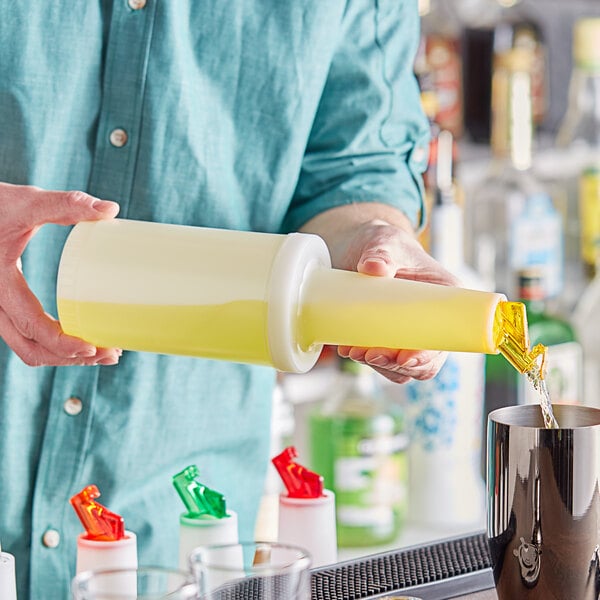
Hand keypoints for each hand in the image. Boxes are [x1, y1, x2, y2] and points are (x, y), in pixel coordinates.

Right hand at [0, 182, 121, 365]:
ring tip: (106, 352)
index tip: (93, 347)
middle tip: (111, 353)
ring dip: (65, 356)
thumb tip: (110, 208)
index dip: (62, 342)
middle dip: (71, 357)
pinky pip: (29, 336)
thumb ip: (65, 204)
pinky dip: (55, 345)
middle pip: (31, 348)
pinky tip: (83, 341)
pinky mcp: (8, 305)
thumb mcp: (26, 203)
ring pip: (28, 347)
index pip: (30, 325)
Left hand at [334, 219, 460, 383]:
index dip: (430, 354)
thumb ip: (381, 252)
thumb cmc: (384, 242)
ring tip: (353, 350)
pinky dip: (366, 360)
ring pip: (403, 366)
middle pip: (426, 360)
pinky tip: (348, 348)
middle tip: (369, 353)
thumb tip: (372, 267)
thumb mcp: (385, 241)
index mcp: (444, 297)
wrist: (362, 249)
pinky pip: (384, 361)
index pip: (446, 334)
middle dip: (398, 364)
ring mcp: (410, 332)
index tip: (405, 358)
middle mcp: (431, 320)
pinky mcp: (388, 338)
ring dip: (379, 364)